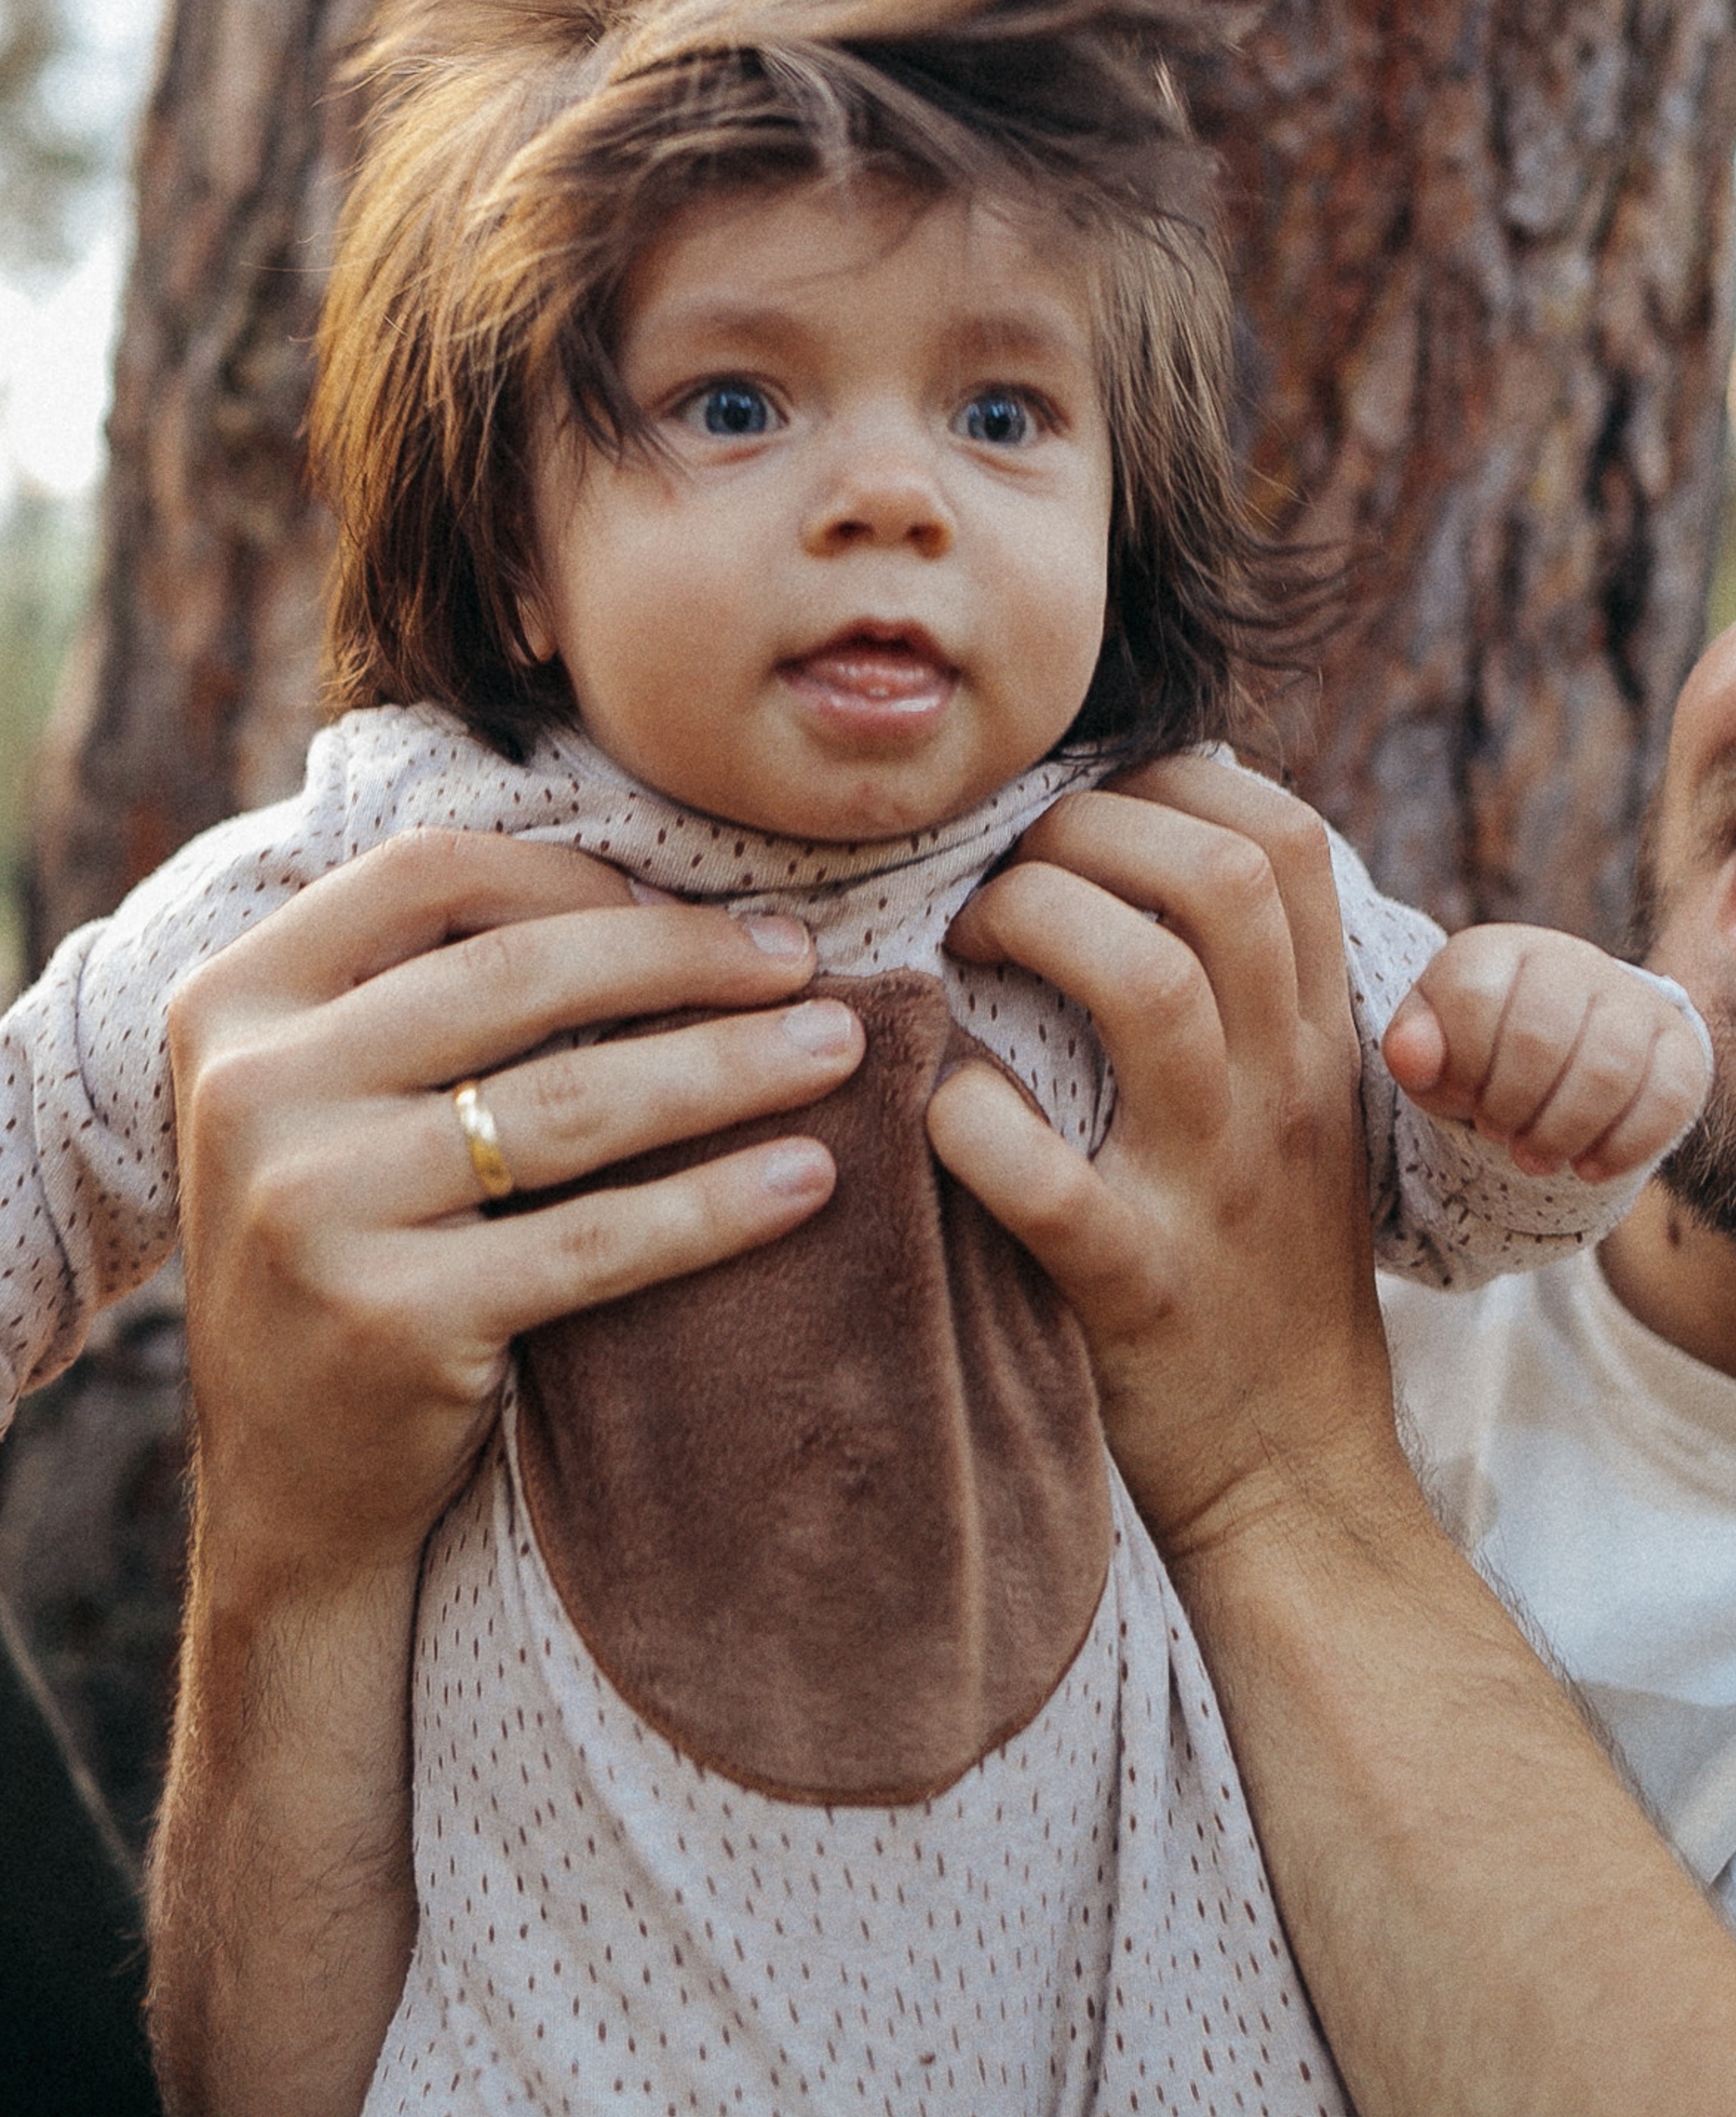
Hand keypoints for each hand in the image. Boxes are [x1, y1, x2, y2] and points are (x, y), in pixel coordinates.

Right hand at [170, 825, 860, 1602]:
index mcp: (235, 1002)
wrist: (288, 1489)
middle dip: (684, 955)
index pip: (427, 876)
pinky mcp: (391, 1319)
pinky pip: (594, 1241)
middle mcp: (255, 1091)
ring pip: (571, 1103)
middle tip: (803, 960)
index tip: (692, 907)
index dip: (573, 876)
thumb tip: (643, 893)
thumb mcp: (326, 1096)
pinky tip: (804, 1180)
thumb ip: (420, 989)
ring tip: (835, 1048)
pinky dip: (715, 1204)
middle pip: (515, 974)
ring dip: (729, 1067)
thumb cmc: (348, 1249)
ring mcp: (313, 1207)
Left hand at [926, 753, 1405, 1561]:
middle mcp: (1279, 1092)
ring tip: (964, 948)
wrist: (1295, 1475)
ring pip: (1147, 985)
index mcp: (1317, 1043)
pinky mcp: (1133, 1285)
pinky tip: (939, 1109)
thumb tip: (1147, 849)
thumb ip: (1249, 995)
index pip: (1284, 840)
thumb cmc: (1264, 1273)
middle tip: (1002, 873)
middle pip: (1215, 878)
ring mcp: (1211, 1187)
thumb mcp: (1296, 1114)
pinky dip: (969, 1122)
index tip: (1083, 806)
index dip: (1172, 782)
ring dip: (1032, 927)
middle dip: (1082, 832)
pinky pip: (1043, 1176)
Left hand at [1382, 924, 1709, 1179]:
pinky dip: (1623, 1146)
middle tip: (1496, 1133)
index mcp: (1495, 950)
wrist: (1553, 1053)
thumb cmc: (1478, 1052)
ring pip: (1608, 1069)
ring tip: (1534, 1156)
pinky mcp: (1677, 1045)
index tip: (1459, 1095)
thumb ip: (1412, 1049)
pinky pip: (1667, 1097)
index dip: (1460, 1065)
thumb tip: (1410, 1057)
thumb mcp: (1431, 1051)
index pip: (1473, 997)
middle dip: (1509, 1105)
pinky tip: (1589, 1167)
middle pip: (1541, 1036)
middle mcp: (1568, 959)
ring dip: (1562, 1132)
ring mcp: (1629, 999)